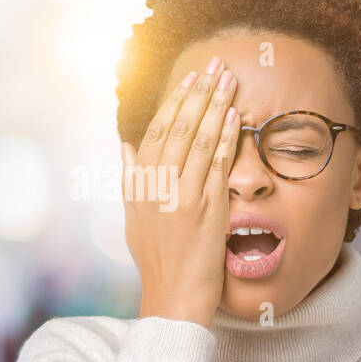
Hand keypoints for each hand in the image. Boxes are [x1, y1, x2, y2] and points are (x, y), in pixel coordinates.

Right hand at [122, 56, 240, 329]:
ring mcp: (181, 195)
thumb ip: (130, 178)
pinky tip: (234, 115)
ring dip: (215, 105)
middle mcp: (157, 184)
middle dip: (198, 92)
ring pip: (198, 139)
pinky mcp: (205, 208)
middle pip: (179, 127)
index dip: (175, 101)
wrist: (173, 296)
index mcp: (139, 183)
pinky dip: (225, 137)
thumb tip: (125, 144)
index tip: (190, 77)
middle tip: (214, 64)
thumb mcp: (134, 217)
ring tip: (228, 79)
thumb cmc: (158, 260)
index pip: (158, 130)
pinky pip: (216, 164)